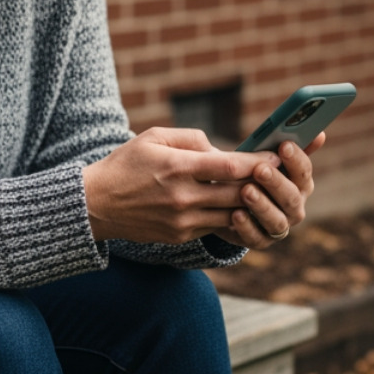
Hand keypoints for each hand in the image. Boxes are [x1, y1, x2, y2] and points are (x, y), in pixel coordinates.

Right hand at [82, 128, 278, 243]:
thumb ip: (192, 139)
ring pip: (231, 215)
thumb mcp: (155, 137)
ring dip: (249, 204)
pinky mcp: (180, 236)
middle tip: (279, 175)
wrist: (95, 205)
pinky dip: (230, 217)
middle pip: (238, 193)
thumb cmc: (126, 164)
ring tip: (263, 192)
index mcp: (178, 167)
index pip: (230, 166)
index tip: (276, 157)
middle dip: (261, 184)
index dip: (258, 162)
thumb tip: (222, 150)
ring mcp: (182, 221)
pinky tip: (238, 207)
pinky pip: (215, 227)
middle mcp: (183, 197)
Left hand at [215, 132, 324, 249]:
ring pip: (277, 220)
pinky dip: (246, 227)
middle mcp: (294, 207)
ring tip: (246, 191)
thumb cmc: (251, 174)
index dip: (296, 159)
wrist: (229, 203)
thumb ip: (283, 145)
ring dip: (262, 205)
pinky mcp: (260, 240)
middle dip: (276, 183)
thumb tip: (320, 134)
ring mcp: (279, 226)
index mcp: (300, 184)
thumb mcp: (262, 157)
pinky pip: (255, 237)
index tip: (284, 145)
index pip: (304, 172)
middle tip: (260, 169)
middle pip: (291, 197)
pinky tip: (235, 214)